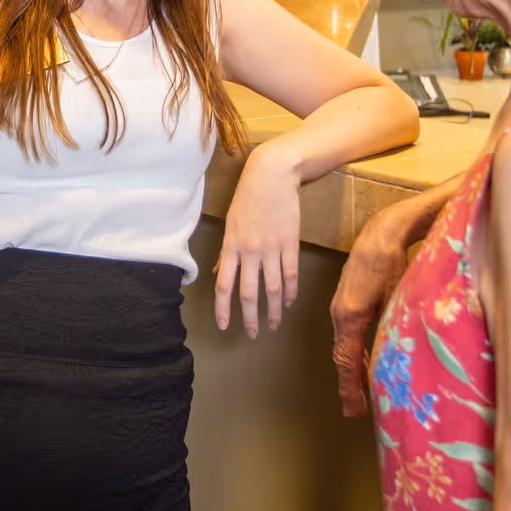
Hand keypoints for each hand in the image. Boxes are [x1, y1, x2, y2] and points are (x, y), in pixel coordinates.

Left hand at [213, 145, 300, 338]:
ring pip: (272, 288)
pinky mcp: (290, 243)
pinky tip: (289, 302)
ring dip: (274, 310)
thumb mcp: (230, 223)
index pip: (224, 285)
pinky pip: (290, 274)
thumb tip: (219, 273)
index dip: (223, 308)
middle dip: (250, 317)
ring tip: (273, 324)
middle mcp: (250, 250)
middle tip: (252, 334)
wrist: (272, 176)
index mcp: (231, 245)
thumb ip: (226, 252)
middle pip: (248, 292)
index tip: (224, 326)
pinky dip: (290, 292)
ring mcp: (271, 248)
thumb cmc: (247, 197)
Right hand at [331, 179, 457, 415]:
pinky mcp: (346, 300)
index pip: (347, 360)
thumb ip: (392, 331)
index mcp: (350, 315)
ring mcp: (340, 306)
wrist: (381, 232)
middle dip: (350, 384)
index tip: (353, 411)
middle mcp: (339, 313)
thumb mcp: (397, 300)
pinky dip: (355, 351)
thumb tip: (395, 362)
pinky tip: (367, 359)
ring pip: (344, 345)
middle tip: (358, 409)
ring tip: (364, 391)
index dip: (350, 388)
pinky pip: (347, 334)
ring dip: (354, 368)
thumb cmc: (394, 263)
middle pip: (342, 356)